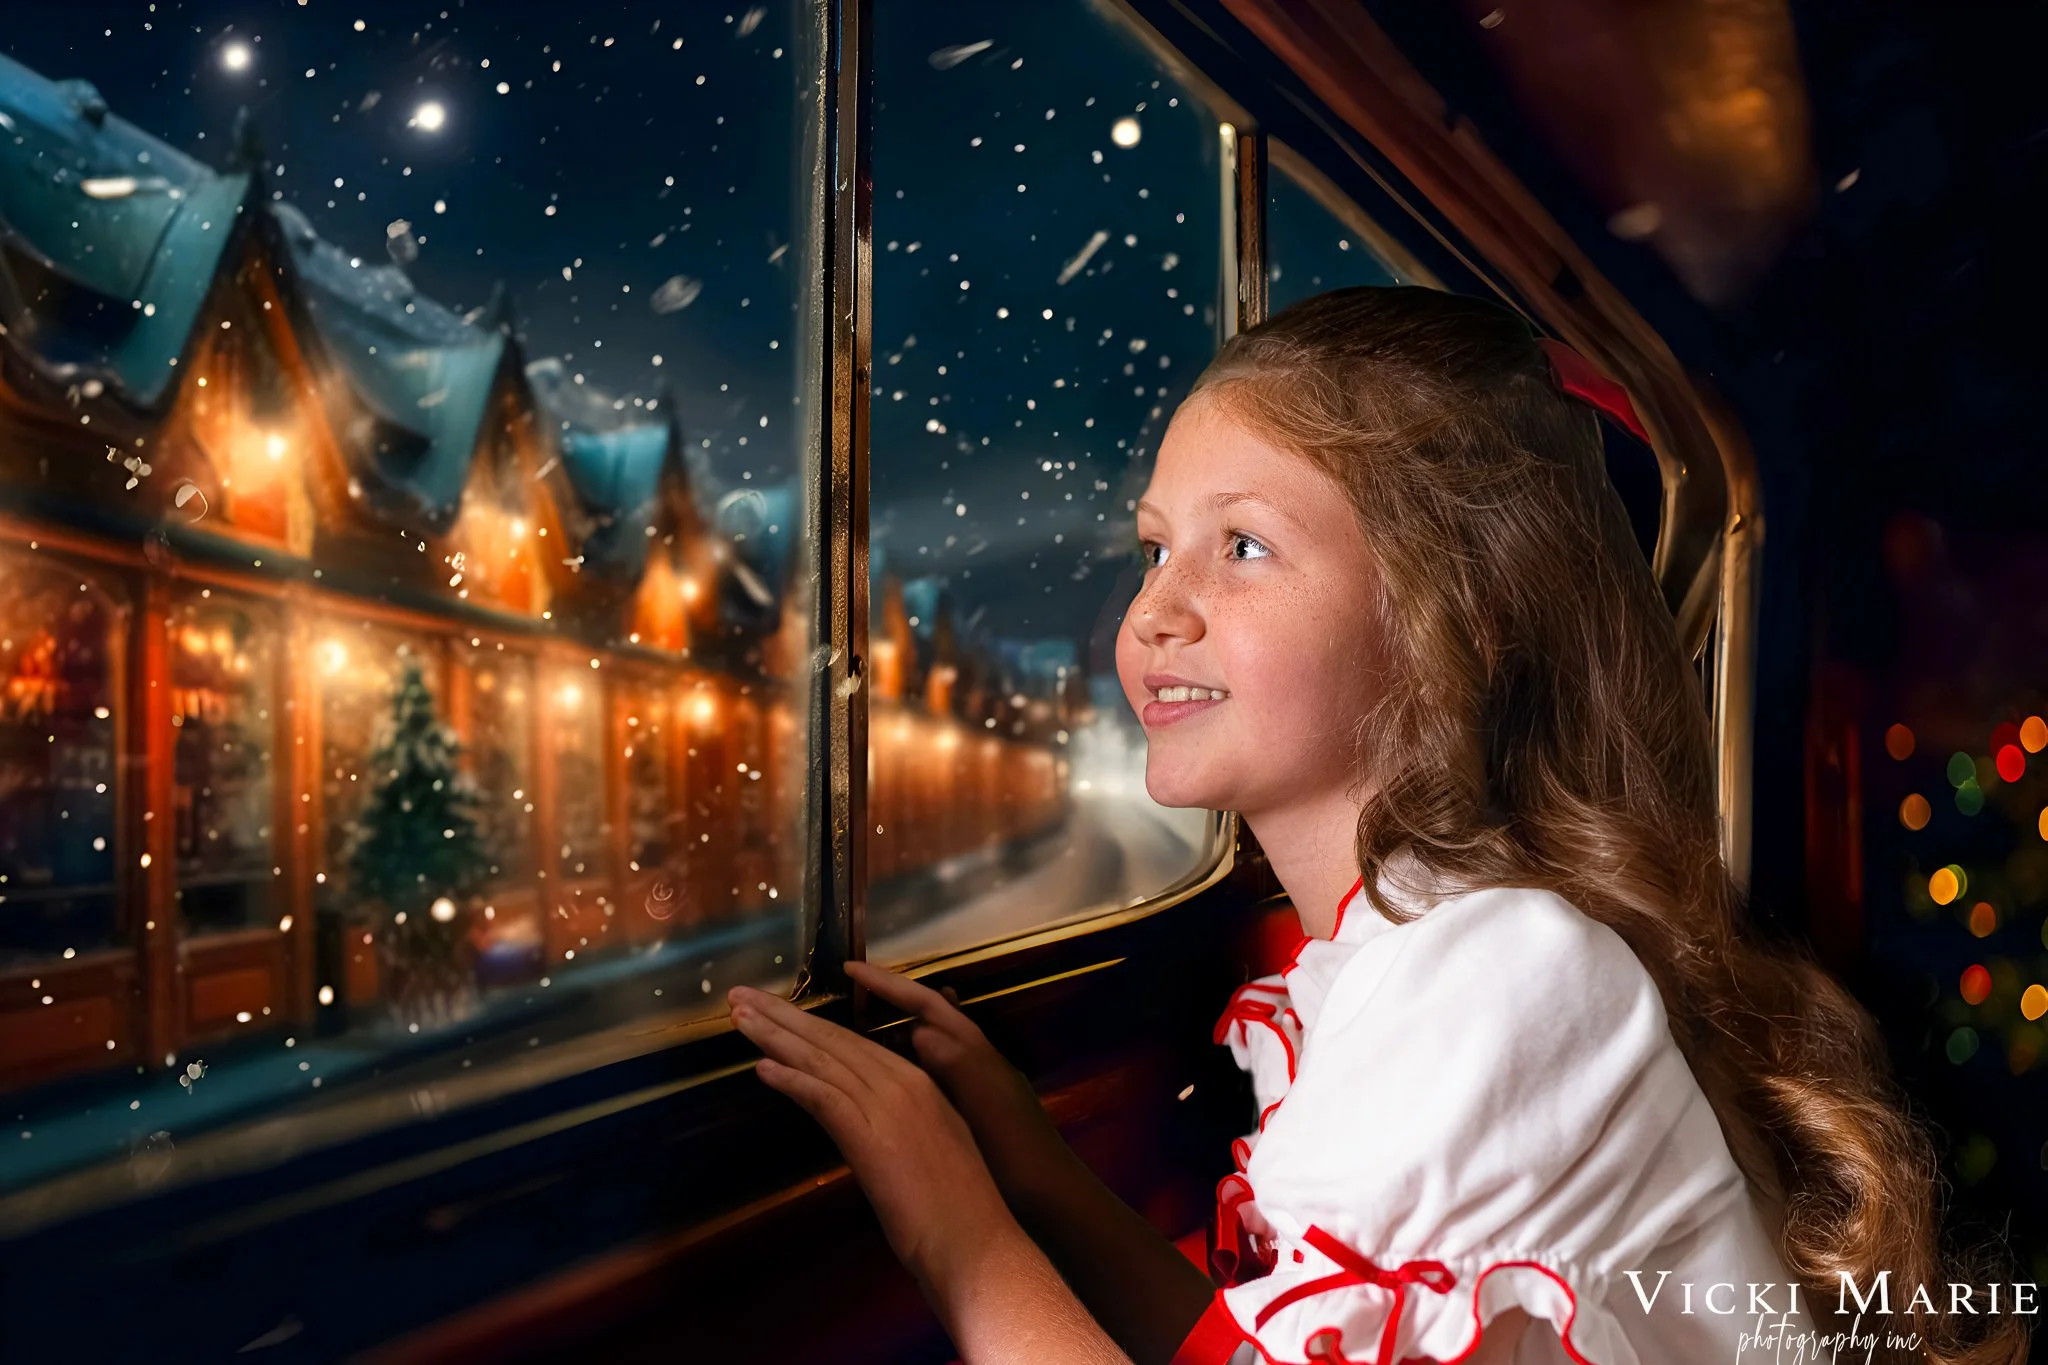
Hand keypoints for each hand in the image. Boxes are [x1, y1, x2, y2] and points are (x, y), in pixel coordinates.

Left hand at [725, 979, 1012, 1284]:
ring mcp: (888, 1107)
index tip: (774, 1008)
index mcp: (920, 1084)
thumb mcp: (934, 1148)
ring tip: (739, 1017)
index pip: (853, 1042)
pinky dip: (792, 1080)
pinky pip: (824, 1098)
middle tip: (739, 996)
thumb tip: (872, 1121)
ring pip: (823, 1060)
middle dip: (782, 1015)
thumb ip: (903, 1125)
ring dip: (774, 1036)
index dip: (809, 1023)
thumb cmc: (960, 1206)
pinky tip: (761, 1067)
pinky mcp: (871, 1137)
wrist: (977, 1241)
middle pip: (832, 1040)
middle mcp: (903, 1083)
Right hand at [842, 960, 1076, 1212]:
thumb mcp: (987, 1107)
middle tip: (840, 999)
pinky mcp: (966, 1114)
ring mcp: (970, 1086)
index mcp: (974, 1052)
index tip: (849, 968)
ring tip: (844, 1032)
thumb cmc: (1018, 1154)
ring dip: (887, 1034)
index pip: (926, 1003)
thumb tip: (918, 1031)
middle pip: (923, 1016)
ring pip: (922, 1047)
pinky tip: (878, 1079)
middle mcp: (972, 1059)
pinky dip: (900, 1070)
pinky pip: (924, 1079)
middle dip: (884, 1002)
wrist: (1050, 1198)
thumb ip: (958, 1065)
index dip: (888, 985)